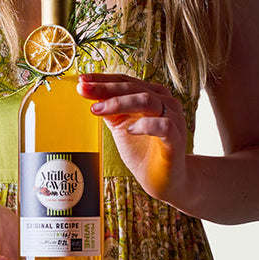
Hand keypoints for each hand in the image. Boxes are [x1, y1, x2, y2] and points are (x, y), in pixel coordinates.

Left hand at [77, 73, 187, 201]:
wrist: (165, 180)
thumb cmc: (144, 151)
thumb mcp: (121, 126)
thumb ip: (110, 110)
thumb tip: (88, 91)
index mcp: (153, 96)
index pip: (126, 81)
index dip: (103, 79)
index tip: (81, 80)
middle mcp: (166, 103)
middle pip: (134, 88)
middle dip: (105, 88)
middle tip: (83, 90)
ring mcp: (174, 119)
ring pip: (147, 100)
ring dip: (119, 102)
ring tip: (98, 110)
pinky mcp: (177, 139)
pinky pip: (163, 125)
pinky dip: (144, 124)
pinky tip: (129, 129)